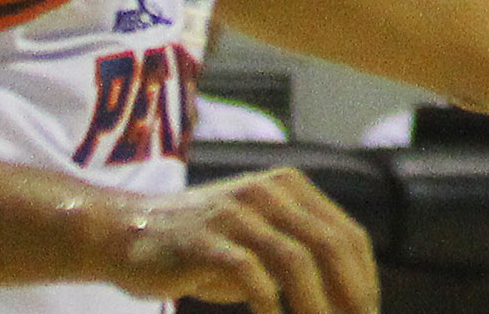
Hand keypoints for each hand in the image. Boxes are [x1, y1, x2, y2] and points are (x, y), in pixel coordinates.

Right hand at [109, 169, 381, 313]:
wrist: (124, 232)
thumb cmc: (201, 248)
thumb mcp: (258, 243)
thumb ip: (298, 259)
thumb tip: (351, 301)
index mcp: (290, 188)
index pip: (347, 235)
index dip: (364, 279)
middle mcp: (268, 192)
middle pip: (330, 245)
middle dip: (351, 294)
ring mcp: (236, 212)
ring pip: (296, 261)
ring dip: (316, 307)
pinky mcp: (205, 239)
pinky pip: (249, 274)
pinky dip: (269, 306)